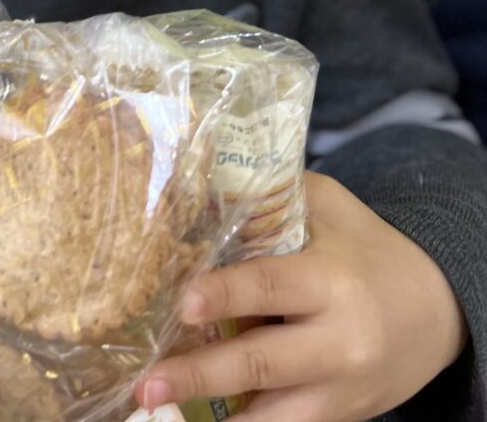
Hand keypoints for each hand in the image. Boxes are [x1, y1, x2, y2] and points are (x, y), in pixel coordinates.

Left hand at [138, 171, 466, 421]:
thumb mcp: (328, 209)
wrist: (434, 311)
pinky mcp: (336, 418)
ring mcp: (338, 389)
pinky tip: (197, 421)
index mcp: (331, 281)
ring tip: (157, 412)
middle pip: (262, 362)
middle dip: (200, 374)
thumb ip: (271, 199)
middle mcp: (337, 342)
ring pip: (273, 416)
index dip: (225, 294)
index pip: (270, 287)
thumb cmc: (367, 248)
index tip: (183, 301)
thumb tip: (199, 183)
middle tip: (148, 381)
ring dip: (215, 417)